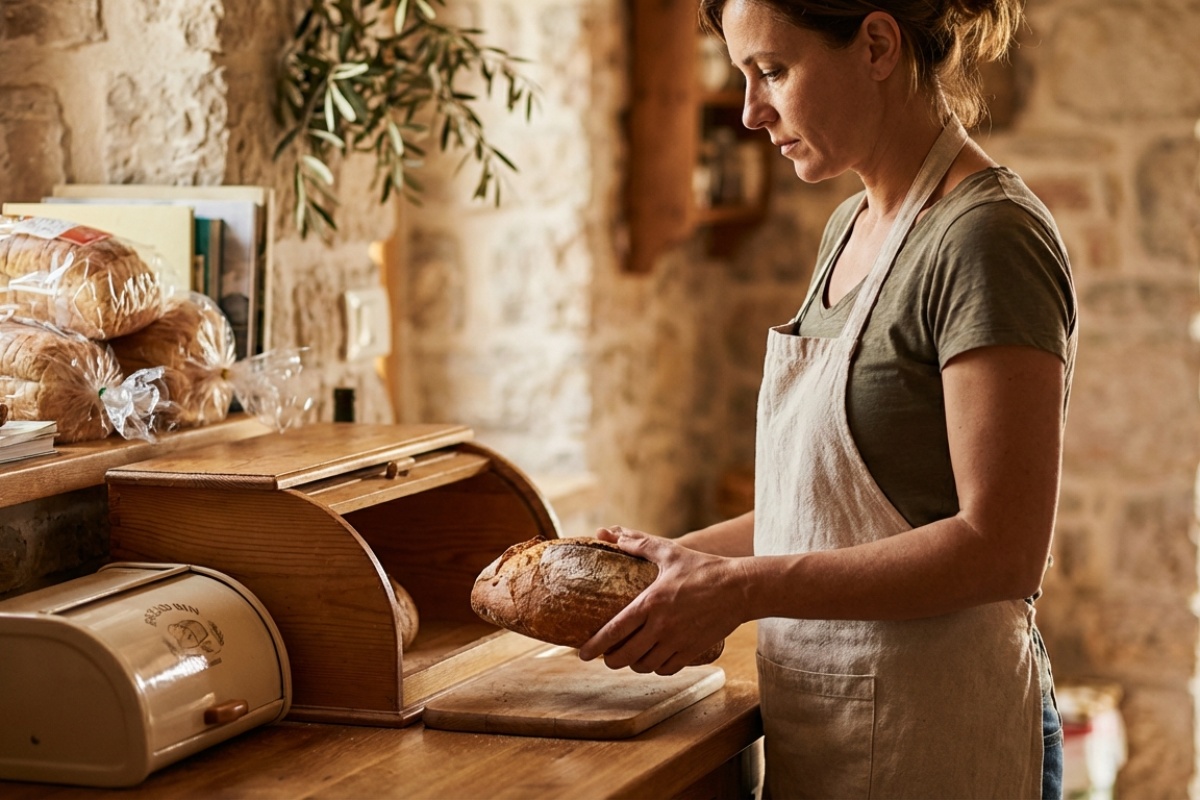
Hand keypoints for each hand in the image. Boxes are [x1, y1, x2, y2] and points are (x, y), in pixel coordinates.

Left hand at [578, 526, 748, 675]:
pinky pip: (666, 669)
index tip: (581, 653)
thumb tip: (610, 533)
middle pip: (624, 656)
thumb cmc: (703, 568)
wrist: (741, 588)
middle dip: (610, 660)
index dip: (595, 646)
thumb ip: (638, 544)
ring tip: (630, 654)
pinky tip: (654, 658)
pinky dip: (656, 667)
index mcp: (651, 602)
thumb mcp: (669, 552)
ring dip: (633, 663)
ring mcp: (677, 641)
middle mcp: (661, 626)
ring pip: (644, 665)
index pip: (614, 631)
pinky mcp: (692, 651)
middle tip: (606, 655)